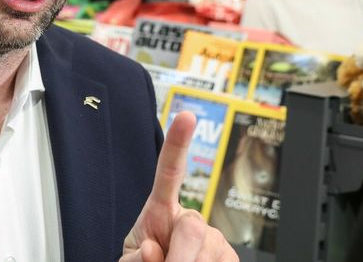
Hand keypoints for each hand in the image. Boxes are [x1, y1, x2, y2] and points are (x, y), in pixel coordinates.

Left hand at [121, 112, 238, 261]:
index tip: (186, 116)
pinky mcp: (231, 257)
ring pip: (207, 251)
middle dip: (178, 256)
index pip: (170, 172)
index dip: (178, 143)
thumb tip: (153, 249)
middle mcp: (191, 219)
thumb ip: (137, 256)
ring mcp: (214, 238)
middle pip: (193, 226)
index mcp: (162, 210)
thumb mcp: (132, 261)